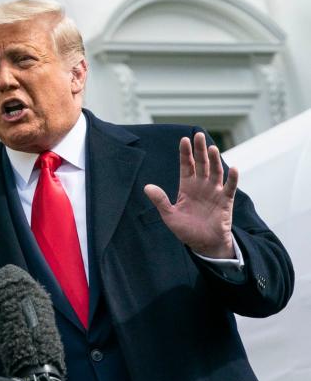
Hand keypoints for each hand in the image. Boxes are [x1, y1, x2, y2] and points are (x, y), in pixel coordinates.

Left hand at [144, 132, 237, 258]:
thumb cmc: (187, 230)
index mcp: (187, 187)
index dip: (185, 153)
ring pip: (215, 171)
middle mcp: (201, 186)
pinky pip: (229, 187)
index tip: (184, 139)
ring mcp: (214, 192)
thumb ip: (160, 201)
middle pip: (201, 163)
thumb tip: (147, 187)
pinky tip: (233, 168)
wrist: (204, 245)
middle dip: (199, 150)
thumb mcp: (169, 216)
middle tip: (198, 135)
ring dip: (214, 160)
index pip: (186, 165)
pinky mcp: (225, 201)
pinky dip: (232, 178)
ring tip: (212, 148)